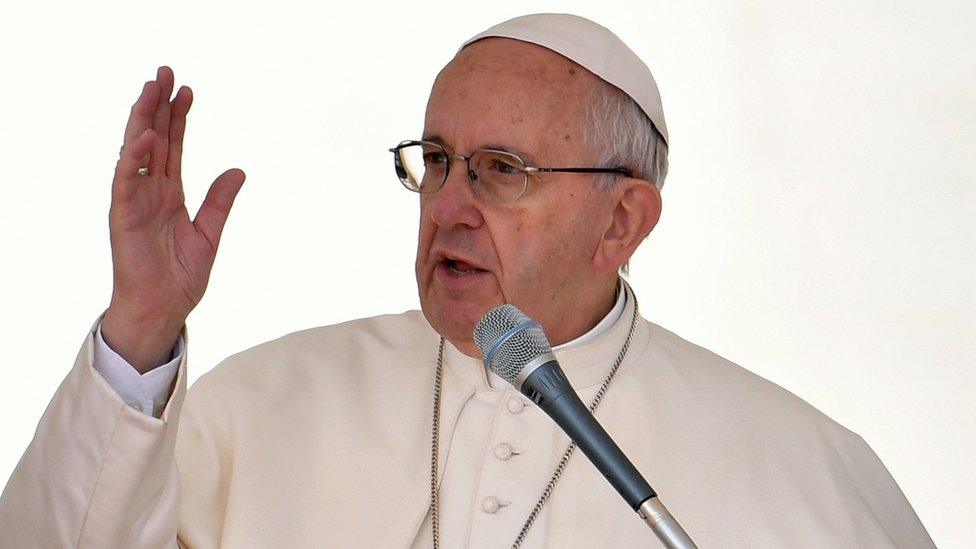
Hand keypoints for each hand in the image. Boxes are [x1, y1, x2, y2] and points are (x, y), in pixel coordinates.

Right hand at [102, 66, 244, 372]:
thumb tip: (239, 169)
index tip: (187, 90)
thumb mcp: (210, 234)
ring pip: (137, 152)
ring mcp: (135, 202)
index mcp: (170, 194)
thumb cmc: (181, 277)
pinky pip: (126, 182)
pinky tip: (145, 135)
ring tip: (151, 89)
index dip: (179, 118)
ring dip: (143, 119)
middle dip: (159, 106)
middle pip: (155, 140)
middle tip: (165, 71)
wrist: (164, 310)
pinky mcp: (123, 217)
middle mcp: (150, 192)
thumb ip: (220, 201)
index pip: (174, 147)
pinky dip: (134, 158)